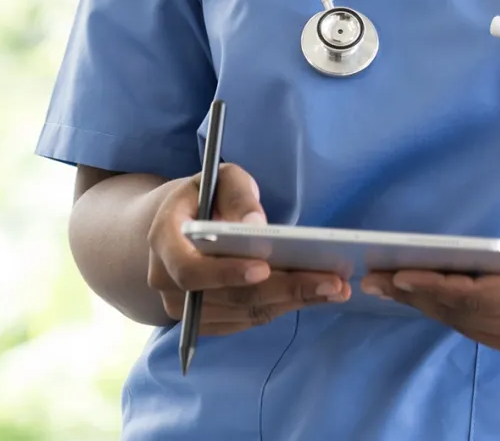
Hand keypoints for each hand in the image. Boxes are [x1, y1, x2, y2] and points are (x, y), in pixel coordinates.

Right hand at [146, 162, 350, 334]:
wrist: (176, 226)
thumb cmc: (204, 196)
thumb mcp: (218, 178)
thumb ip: (237, 194)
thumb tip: (257, 226)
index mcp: (163, 242)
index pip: (190, 270)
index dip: (226, 272)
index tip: (264, 267)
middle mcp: (168, 284)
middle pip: (228, 297)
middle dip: (282, 289)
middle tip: (330, 281)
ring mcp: (187, 309)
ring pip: (244, 312)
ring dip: (292, 302)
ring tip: (335, 288)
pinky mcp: (209, 320)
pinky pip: (249, 319)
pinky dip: (285, 307)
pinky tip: (318, 295)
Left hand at [360, 182, 499, 362]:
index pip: (482, 296)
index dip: (438, 286)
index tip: (400, 274)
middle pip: (467, 315)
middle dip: (418, 296)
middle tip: (375, 277)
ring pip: (466, 324)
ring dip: (424, 304)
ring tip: (384, 284)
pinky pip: (475, 326)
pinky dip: (442, 308)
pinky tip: (415, 292)